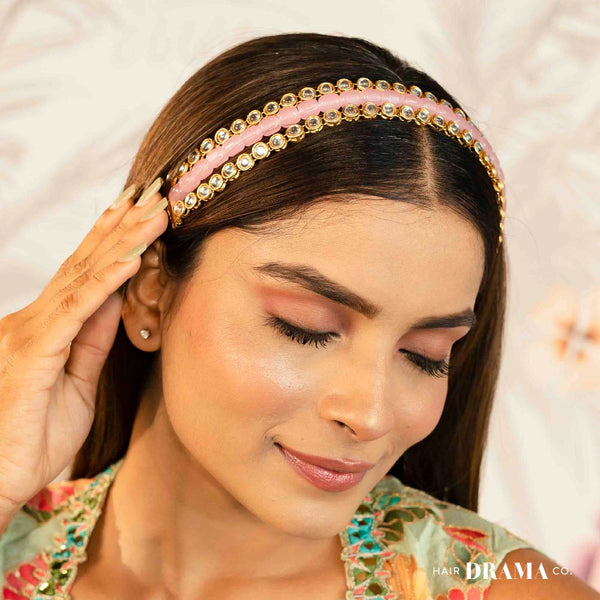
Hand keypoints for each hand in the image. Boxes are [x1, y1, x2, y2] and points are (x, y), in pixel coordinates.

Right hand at [0, 177, 168, 518]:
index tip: (142, 212)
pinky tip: (132, 256)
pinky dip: (107, 280)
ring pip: (84, 277)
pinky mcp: (33, 353)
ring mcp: (31, 333)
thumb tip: (117, 299)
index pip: (86, 275)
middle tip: (153, 192)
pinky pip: (78, 310)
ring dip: (122, 241)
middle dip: (122, 226)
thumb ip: (93, 339)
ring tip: (152, 211)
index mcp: (47, 328)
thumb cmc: (31, 437)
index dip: (114, 240)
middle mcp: (35, 320)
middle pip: (86, 264)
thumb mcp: (77, 382)